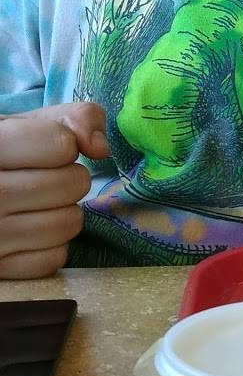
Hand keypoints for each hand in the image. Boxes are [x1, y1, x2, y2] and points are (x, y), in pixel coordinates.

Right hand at [0, 103, 107, 279]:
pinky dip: (52, 244)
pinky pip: (55, 257)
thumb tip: (100, 147)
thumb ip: (72, 118)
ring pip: (69, 223)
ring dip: (65, 210)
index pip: (61, 144)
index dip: (65, 143)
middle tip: (44, 177)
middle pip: (73, 184)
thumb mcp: (24, 123)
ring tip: (38, 202)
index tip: (47, 148)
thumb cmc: (2, 154)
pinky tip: (30, 228)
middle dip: (70, 177)